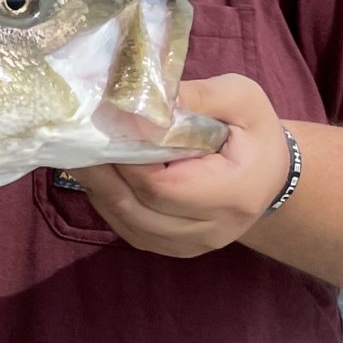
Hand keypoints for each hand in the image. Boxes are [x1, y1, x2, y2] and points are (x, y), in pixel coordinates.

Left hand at [74, 74, 293, 257]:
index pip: (162, 186)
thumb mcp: (241, 99)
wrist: (268, 176)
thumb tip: (147, 96)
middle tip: (73, 141)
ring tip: (78, 155)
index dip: (126, 159)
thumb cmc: (254, 133)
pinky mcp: (175, 247)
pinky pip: (131, 231)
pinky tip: (98, 176)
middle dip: (102, 174)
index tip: (104, 126)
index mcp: (234, 193)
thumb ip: (198, 96)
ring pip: (130, 224)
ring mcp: (193, 245)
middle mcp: (214, 229)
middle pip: (139, 209)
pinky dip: (109, 204)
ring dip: (99, 190)